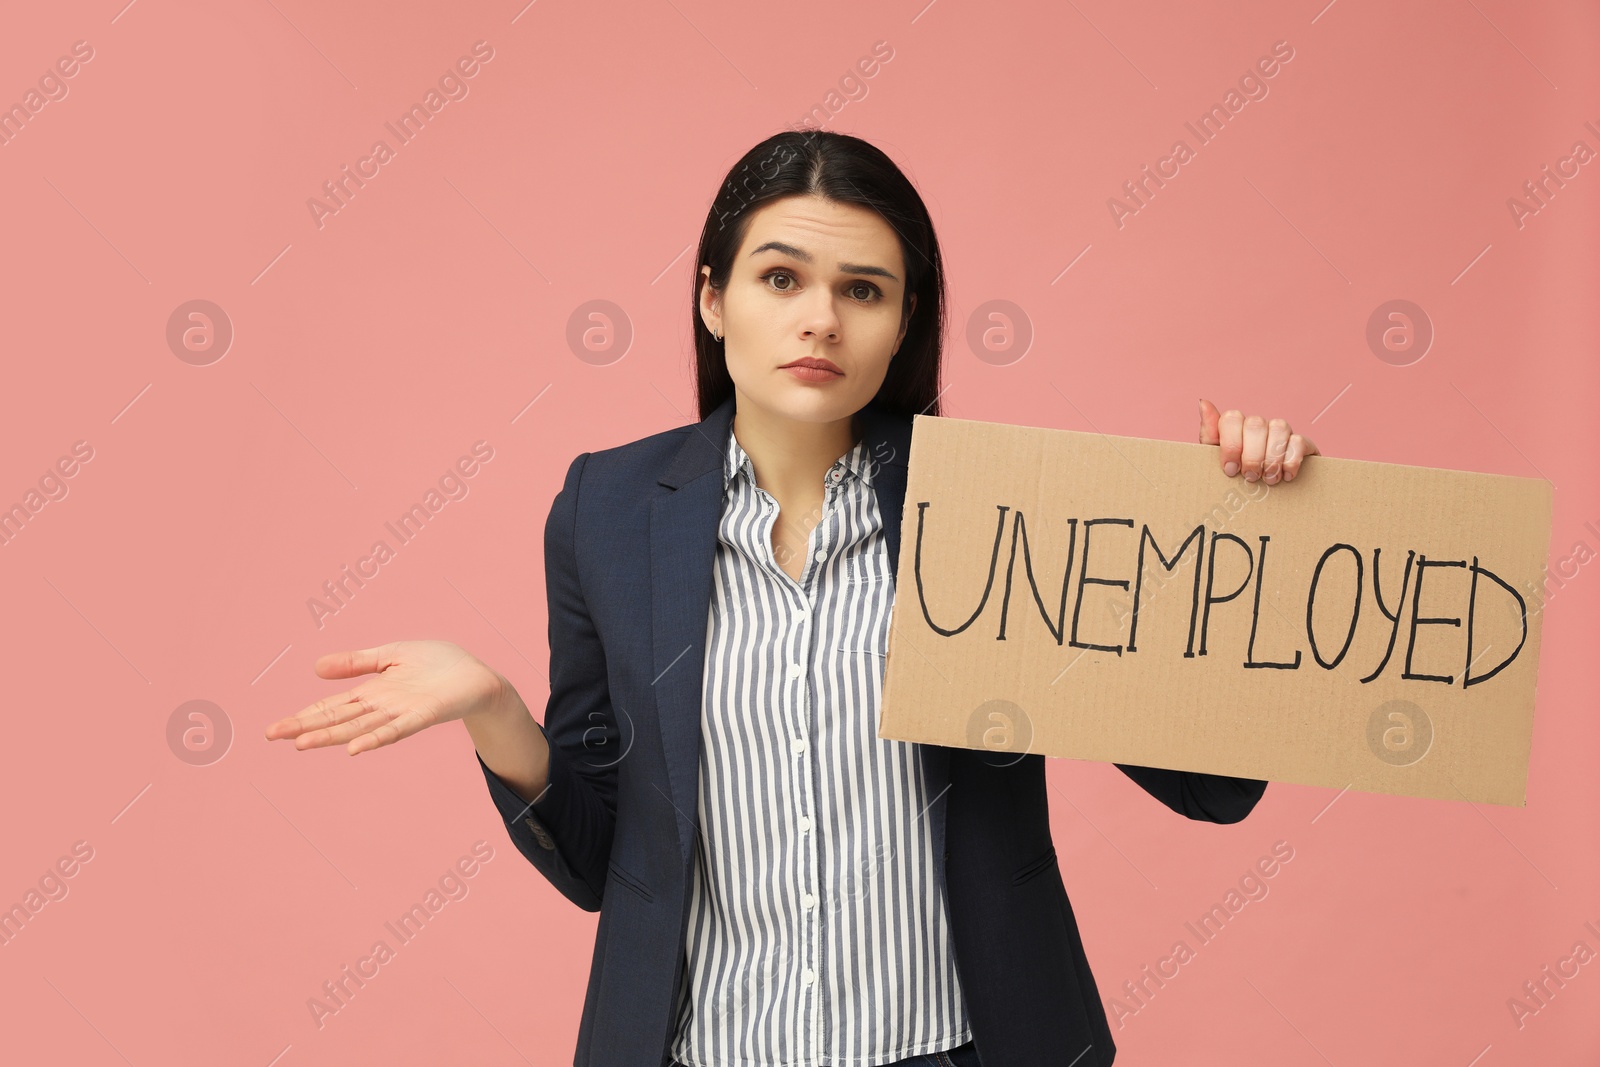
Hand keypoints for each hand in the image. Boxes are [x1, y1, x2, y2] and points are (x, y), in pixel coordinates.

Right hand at [266, 640, 507, 755]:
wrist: (477, 676)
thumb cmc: (438, 665)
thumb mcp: (392, 654)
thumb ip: (357, 662)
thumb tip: (315, 668)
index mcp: (372, 692)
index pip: (331, 705)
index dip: (303, 716)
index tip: (273, 729)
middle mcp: (382, 707)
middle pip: (338, 719)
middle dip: (306, 727)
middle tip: (272, 736)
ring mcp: (401, 713)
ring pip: (360, 727)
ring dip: (331, 736)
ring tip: (301, 744)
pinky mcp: (424, 714)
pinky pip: (396, 730)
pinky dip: (375, 739)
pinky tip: (354, 749)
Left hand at [1198, 398, 1320, 483]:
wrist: (1268, 495)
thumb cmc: (1239, 475)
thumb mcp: (1218, 460)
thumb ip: (1210, 434)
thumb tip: (1202, 402)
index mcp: (1236, 427)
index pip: (1231, 418)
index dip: (1231, 444)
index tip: (1230, 469)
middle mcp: (1258, 425)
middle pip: (1255, 424)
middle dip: (1252, 455)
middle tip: (1250, 477)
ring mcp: (1281, 431)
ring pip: (1279, 428)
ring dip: (1272, 458)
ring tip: (1268, 480)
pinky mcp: (1302, 442)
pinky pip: (1299, 441)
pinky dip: (1291, 461)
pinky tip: (1286, 476)